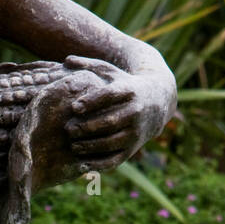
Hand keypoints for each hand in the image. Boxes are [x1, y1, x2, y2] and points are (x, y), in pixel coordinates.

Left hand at [22, 56, 172, 194]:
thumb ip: (89, 65)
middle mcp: (136, 111)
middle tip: (67, 129)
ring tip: (72, 145)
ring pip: (112, 142)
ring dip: (91, 146)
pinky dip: (99, 164)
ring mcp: (136, 132)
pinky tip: (82, 164)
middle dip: (88, 127)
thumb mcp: (112, 72)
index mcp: (130, 90)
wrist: (158, 101)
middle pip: (111, 121)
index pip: (110, 96)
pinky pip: (116, 159)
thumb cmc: (126, 85)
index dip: (92, 101)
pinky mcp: (133, 148)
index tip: (74, 107)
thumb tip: (66, 59)